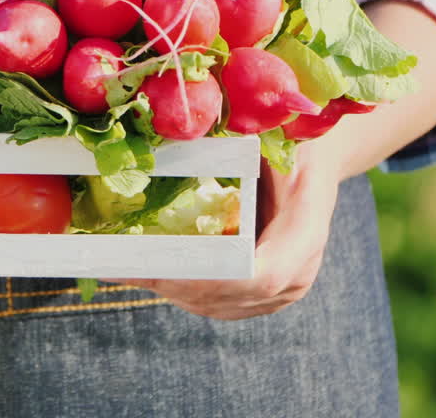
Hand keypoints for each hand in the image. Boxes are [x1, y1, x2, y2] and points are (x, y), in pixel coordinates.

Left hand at [115, 140, 342, 319]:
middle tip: (121, 266)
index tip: (158, 267)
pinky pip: (222, 302)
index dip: (208, 278)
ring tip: (124, 268)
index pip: (261, 276)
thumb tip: (166, 131)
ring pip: (221, 304)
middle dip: (173, 283)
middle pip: (231, 295)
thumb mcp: (268, 130)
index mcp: (306, 228)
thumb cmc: (289, 137)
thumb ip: (229, 138)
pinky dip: (182, 290)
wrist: (314, 158)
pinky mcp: (267, 293)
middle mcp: (300, 268)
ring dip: (171, 289)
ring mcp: (285, 287)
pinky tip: (147, 272)